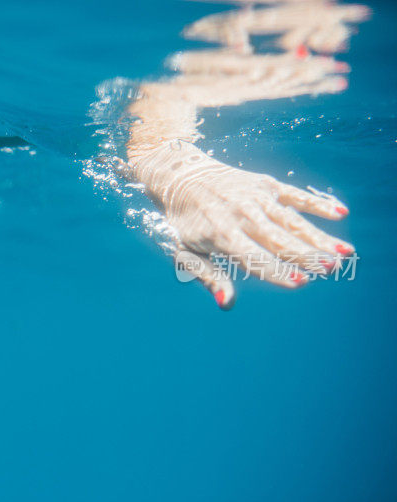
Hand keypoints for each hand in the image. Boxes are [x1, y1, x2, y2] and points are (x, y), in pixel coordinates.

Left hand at [132, 142, 353, 308]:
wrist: (179, 176)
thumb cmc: (182, 223)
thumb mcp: (184, 252)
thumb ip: (208, 276)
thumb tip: (227, 304)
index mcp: (221, 234)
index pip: (253, 257)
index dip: (276, 271)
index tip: (299, 283)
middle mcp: (240, 214)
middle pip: (278, 238)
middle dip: (305, 254)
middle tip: (332, 269)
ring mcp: (255, 197)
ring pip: (291, 219)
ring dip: (318, 236)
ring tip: (344, 253)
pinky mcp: (264, 184)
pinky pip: (294, 194)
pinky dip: (317, 203)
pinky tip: (340, 213)